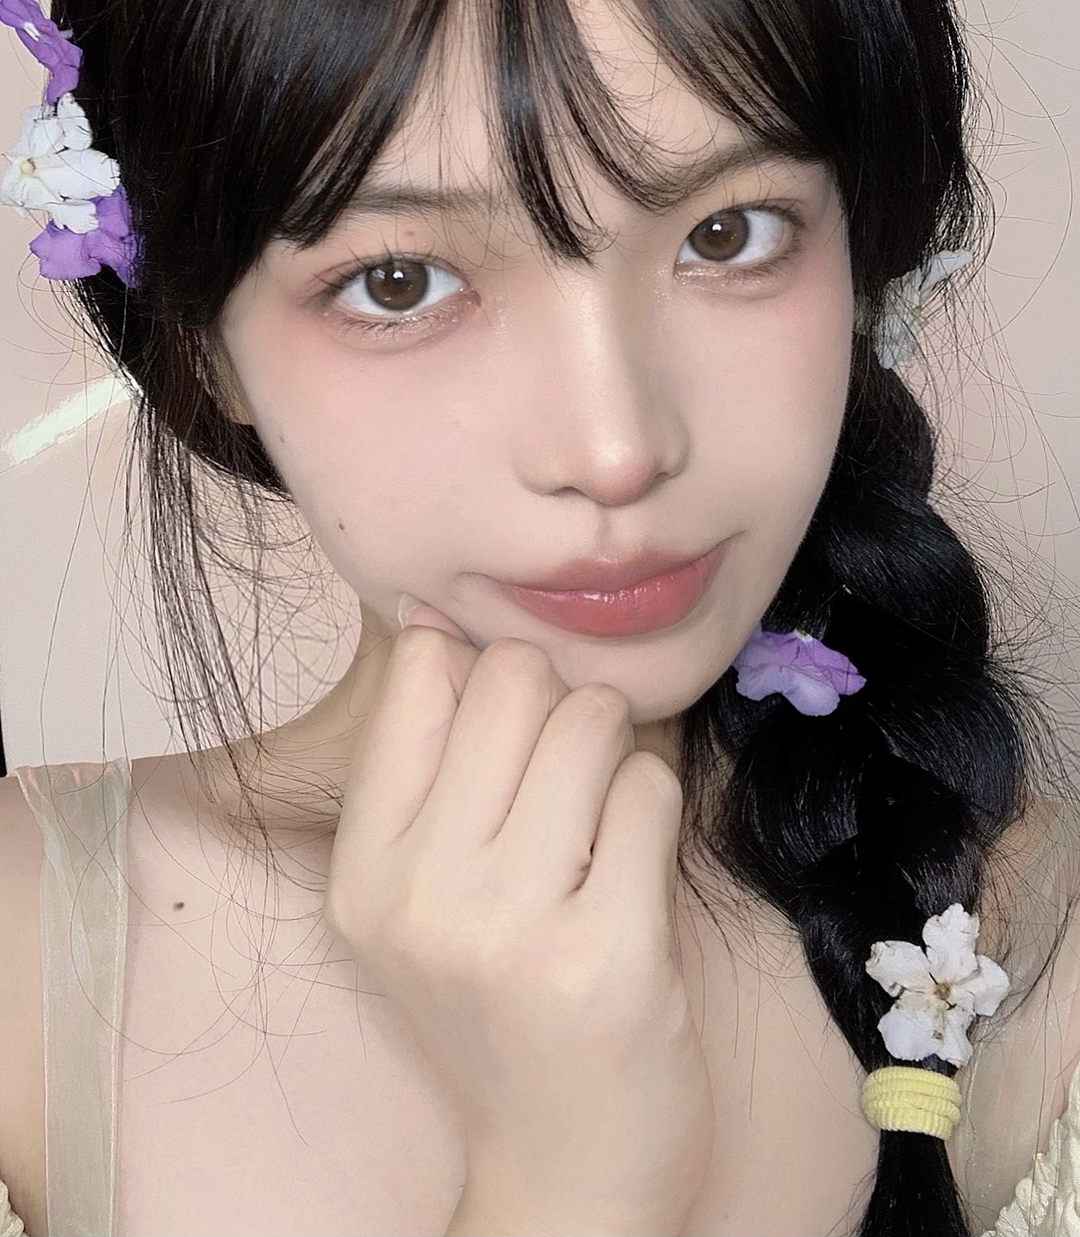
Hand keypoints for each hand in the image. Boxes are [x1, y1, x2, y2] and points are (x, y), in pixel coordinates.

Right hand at [325, 604, 714, 1235]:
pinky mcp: (610, 957)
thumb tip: (435, 617)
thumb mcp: (416, 898)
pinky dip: (654, 806)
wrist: (563, 1162)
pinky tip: (634, 866)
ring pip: (592, 721)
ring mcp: (514, 930)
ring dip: (615, 751)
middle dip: (560, 701)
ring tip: (601, 818)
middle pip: (514, 679)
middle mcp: (422, 895)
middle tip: (569, 768)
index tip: (512, 717)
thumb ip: (426, 763)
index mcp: (364, 868)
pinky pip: (650, 792)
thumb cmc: (499, 1005)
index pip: (424, 673)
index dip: (483, 667)